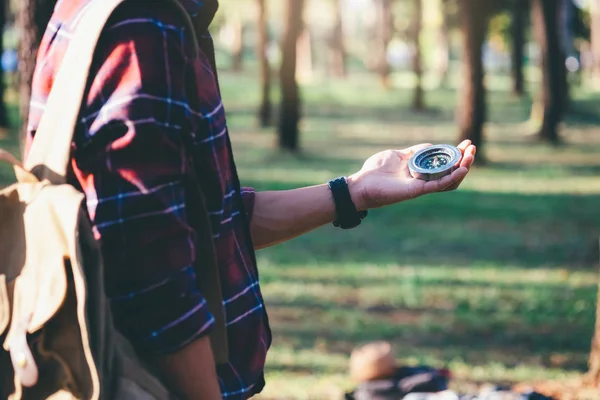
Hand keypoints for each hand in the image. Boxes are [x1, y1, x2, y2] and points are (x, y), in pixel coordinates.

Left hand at [347, 140, 475, 209]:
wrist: (362, 183)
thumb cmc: (375, 171)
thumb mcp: (397, 155)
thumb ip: (414, 151)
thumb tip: (430, 146)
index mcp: (419, 171)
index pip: (443, 164)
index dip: (456, 154)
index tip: (466, 144)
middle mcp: (423, 179)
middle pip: (450, 172)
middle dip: (464, 160)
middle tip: (472, 148)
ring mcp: (422, 186)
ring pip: (449, 180)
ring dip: (462, 168)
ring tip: (470, 157)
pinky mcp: (417, 191)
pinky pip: (439, 185)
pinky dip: (451, 178)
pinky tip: (462, 169)